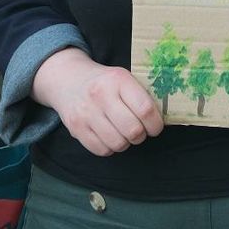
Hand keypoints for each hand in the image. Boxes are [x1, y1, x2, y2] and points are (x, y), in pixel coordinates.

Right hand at [32, 48, 163, 156]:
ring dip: (125, 142)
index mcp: (118, 79)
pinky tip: (108, 135)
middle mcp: (100, 95)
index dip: (156, 124)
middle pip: (133, 130)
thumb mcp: (123, 78)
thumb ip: (140, 95)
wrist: (67, 78)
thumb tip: (162, 120)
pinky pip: (102, 150)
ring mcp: (86, 112)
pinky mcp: (75, 128)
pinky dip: (109, 147)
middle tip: (139, 131)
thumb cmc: (104, 81)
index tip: (155, 127)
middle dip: (141, 135)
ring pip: (118, 143)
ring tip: (122, 132)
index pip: (145, 109)